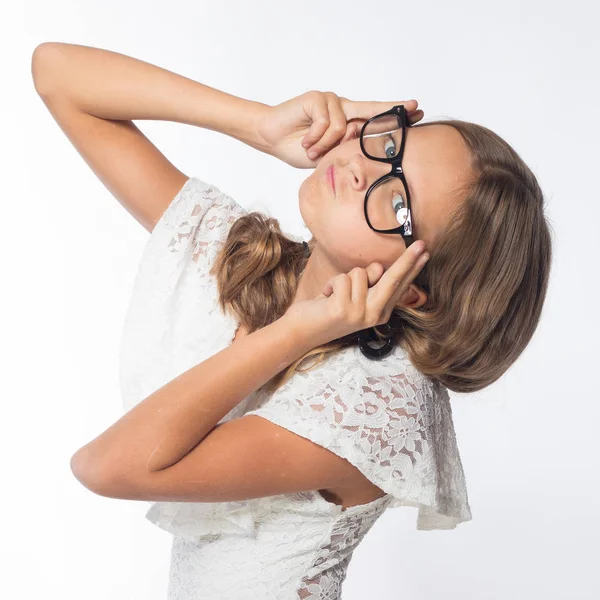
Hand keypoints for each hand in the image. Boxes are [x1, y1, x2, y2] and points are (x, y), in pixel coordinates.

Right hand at [254, 90, 423, 168]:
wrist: (271, 138)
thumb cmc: (298, 148)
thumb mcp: (327, 154)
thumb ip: (344, 148)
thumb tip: (362, 144)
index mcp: (346, 121)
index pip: (374, 117)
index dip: (394, 114)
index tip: (416, 111)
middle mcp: (342, 107)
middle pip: (372, 109)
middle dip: (392, 112)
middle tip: (414, 109)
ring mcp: (330, 101)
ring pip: (342, 126)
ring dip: (325, 144)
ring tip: (311, 149)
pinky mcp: (317, 98)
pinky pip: (326, 123)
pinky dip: (316, 138)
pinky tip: (305, 141)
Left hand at [284, 243, 430, 347]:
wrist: (302, 331)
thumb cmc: (327, 308)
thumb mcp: (352, 294)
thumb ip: (368, 282)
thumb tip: (378, 268)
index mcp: (380, 311)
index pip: (399, 285)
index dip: (412, 266)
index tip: (425, 251)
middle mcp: (374, 314)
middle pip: (393, 279)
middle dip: (407, 260)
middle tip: (420, 243)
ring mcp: (360, 314)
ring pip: (359, 273)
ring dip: (343, 278)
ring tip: (334, 294)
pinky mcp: (343, 310)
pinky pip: (342, 279)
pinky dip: (331, 283)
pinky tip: (326, 297)